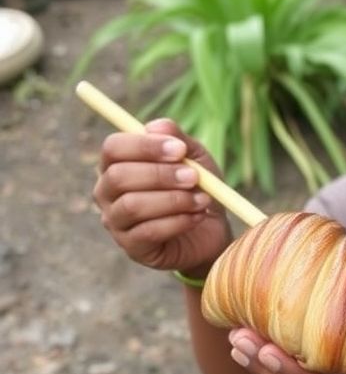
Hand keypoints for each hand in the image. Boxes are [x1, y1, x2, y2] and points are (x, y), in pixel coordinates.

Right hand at [93, 119, 232, 275]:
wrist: (211, 232)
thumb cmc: (196, 189)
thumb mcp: (196, 160)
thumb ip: (179, 140)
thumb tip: (157, 125)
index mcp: (116, 165)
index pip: (113, 148)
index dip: (144, 146)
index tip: (179, 149)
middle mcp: (107, 193)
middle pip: (118, 177)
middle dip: (160, 175)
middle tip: (194, 176)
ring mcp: (116, 223)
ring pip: (132, 206)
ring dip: (172, 200)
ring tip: (202, 199)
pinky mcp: (132, 248)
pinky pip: (147, 232)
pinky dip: (177, 222)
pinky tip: (197, 217)